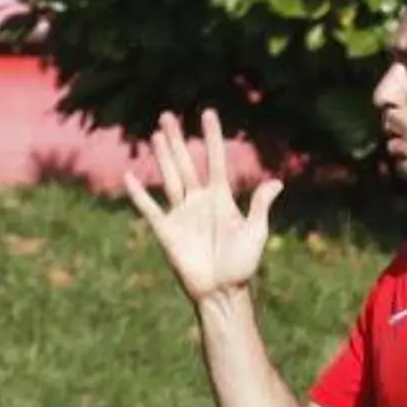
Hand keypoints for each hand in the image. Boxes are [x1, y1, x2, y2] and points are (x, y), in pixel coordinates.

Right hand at [124, 109, 283, 303]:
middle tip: (168, 114)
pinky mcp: (167, 232)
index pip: (215, 161)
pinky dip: (139, 195)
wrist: (222, 293)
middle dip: (178, 140)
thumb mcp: (255, 233)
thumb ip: (261, 206)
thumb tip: (276, 182)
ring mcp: (182, 215)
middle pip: (186, 164)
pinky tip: (130, 177)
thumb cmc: (242, 266)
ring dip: (162, 157)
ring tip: (156, 134)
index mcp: (221, 198)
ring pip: (169, 179)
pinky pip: (151, 210)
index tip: (207, 113)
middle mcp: (199, 202)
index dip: (212, 138)